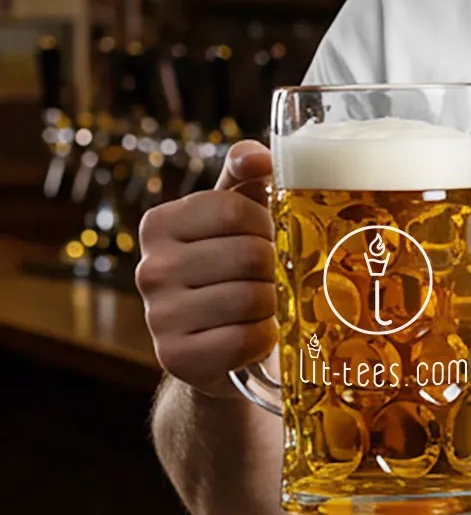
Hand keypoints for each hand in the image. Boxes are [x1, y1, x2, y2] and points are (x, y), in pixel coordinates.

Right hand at [136, 140, 276, 397]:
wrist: (221, 343)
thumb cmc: (235, 264)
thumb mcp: (237, 211)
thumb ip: (246, 172)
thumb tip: (259, 157)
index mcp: (160, 223)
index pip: (234, 210)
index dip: (267, 224)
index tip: (268, 236)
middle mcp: (150, 268)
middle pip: (249, 255)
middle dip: (275, 267)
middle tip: (272, 276)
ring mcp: (158, 316)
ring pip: (252, 298)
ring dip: (274, 303)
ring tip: (265, 303)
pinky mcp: (177, 357)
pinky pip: (246, 340)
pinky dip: (264, 337)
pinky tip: (255, 332)